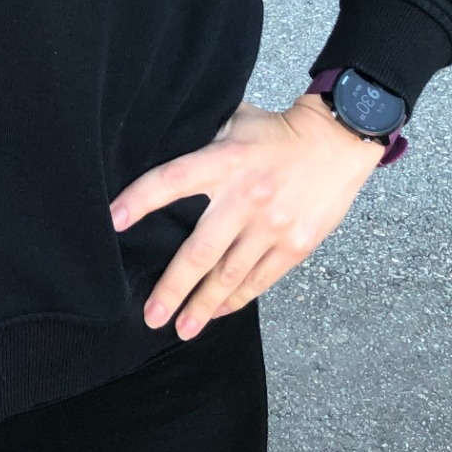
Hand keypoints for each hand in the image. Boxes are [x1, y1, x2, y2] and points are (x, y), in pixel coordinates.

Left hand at [109, 96, 384, 341]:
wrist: (338, 141)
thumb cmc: (278, 131)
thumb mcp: (235, 122)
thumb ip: (203, 143)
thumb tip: (165, 148)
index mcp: (224, 162)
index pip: (172, 180)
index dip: (141, 199)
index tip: (114, 221)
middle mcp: (245, 197)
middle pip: (200, 251)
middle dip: (173, 288)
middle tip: (151, 315)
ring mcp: (271, 226)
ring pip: (229, 275)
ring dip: (203, 306)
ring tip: (182, 328)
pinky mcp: (295, 245)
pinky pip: (259, 279)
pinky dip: (237, 298)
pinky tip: (219, 312)